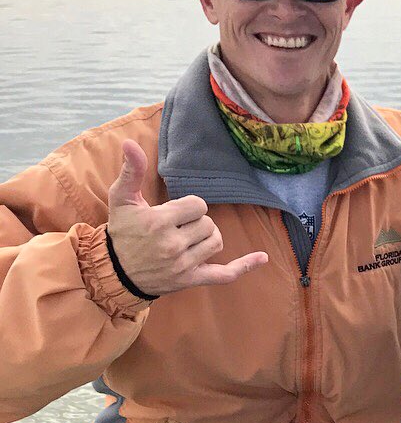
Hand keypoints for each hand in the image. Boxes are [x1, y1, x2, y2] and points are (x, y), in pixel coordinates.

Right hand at [107, 139, 267, 296]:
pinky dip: (244, 266)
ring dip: (208, 238)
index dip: (189, 207)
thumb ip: (132, 171)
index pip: (199, 205)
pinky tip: (262, 258)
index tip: (173, 214)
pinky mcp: (191, 280)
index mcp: (159, 222)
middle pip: (209, 224)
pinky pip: (224, 274)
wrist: (115, 271)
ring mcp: (183, 265)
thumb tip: (130, 143)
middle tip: (176, 229)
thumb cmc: (122, 231)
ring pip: (216, 242)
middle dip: (196, 222)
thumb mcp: (121, 199)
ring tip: (188, 239)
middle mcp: (172, 245)